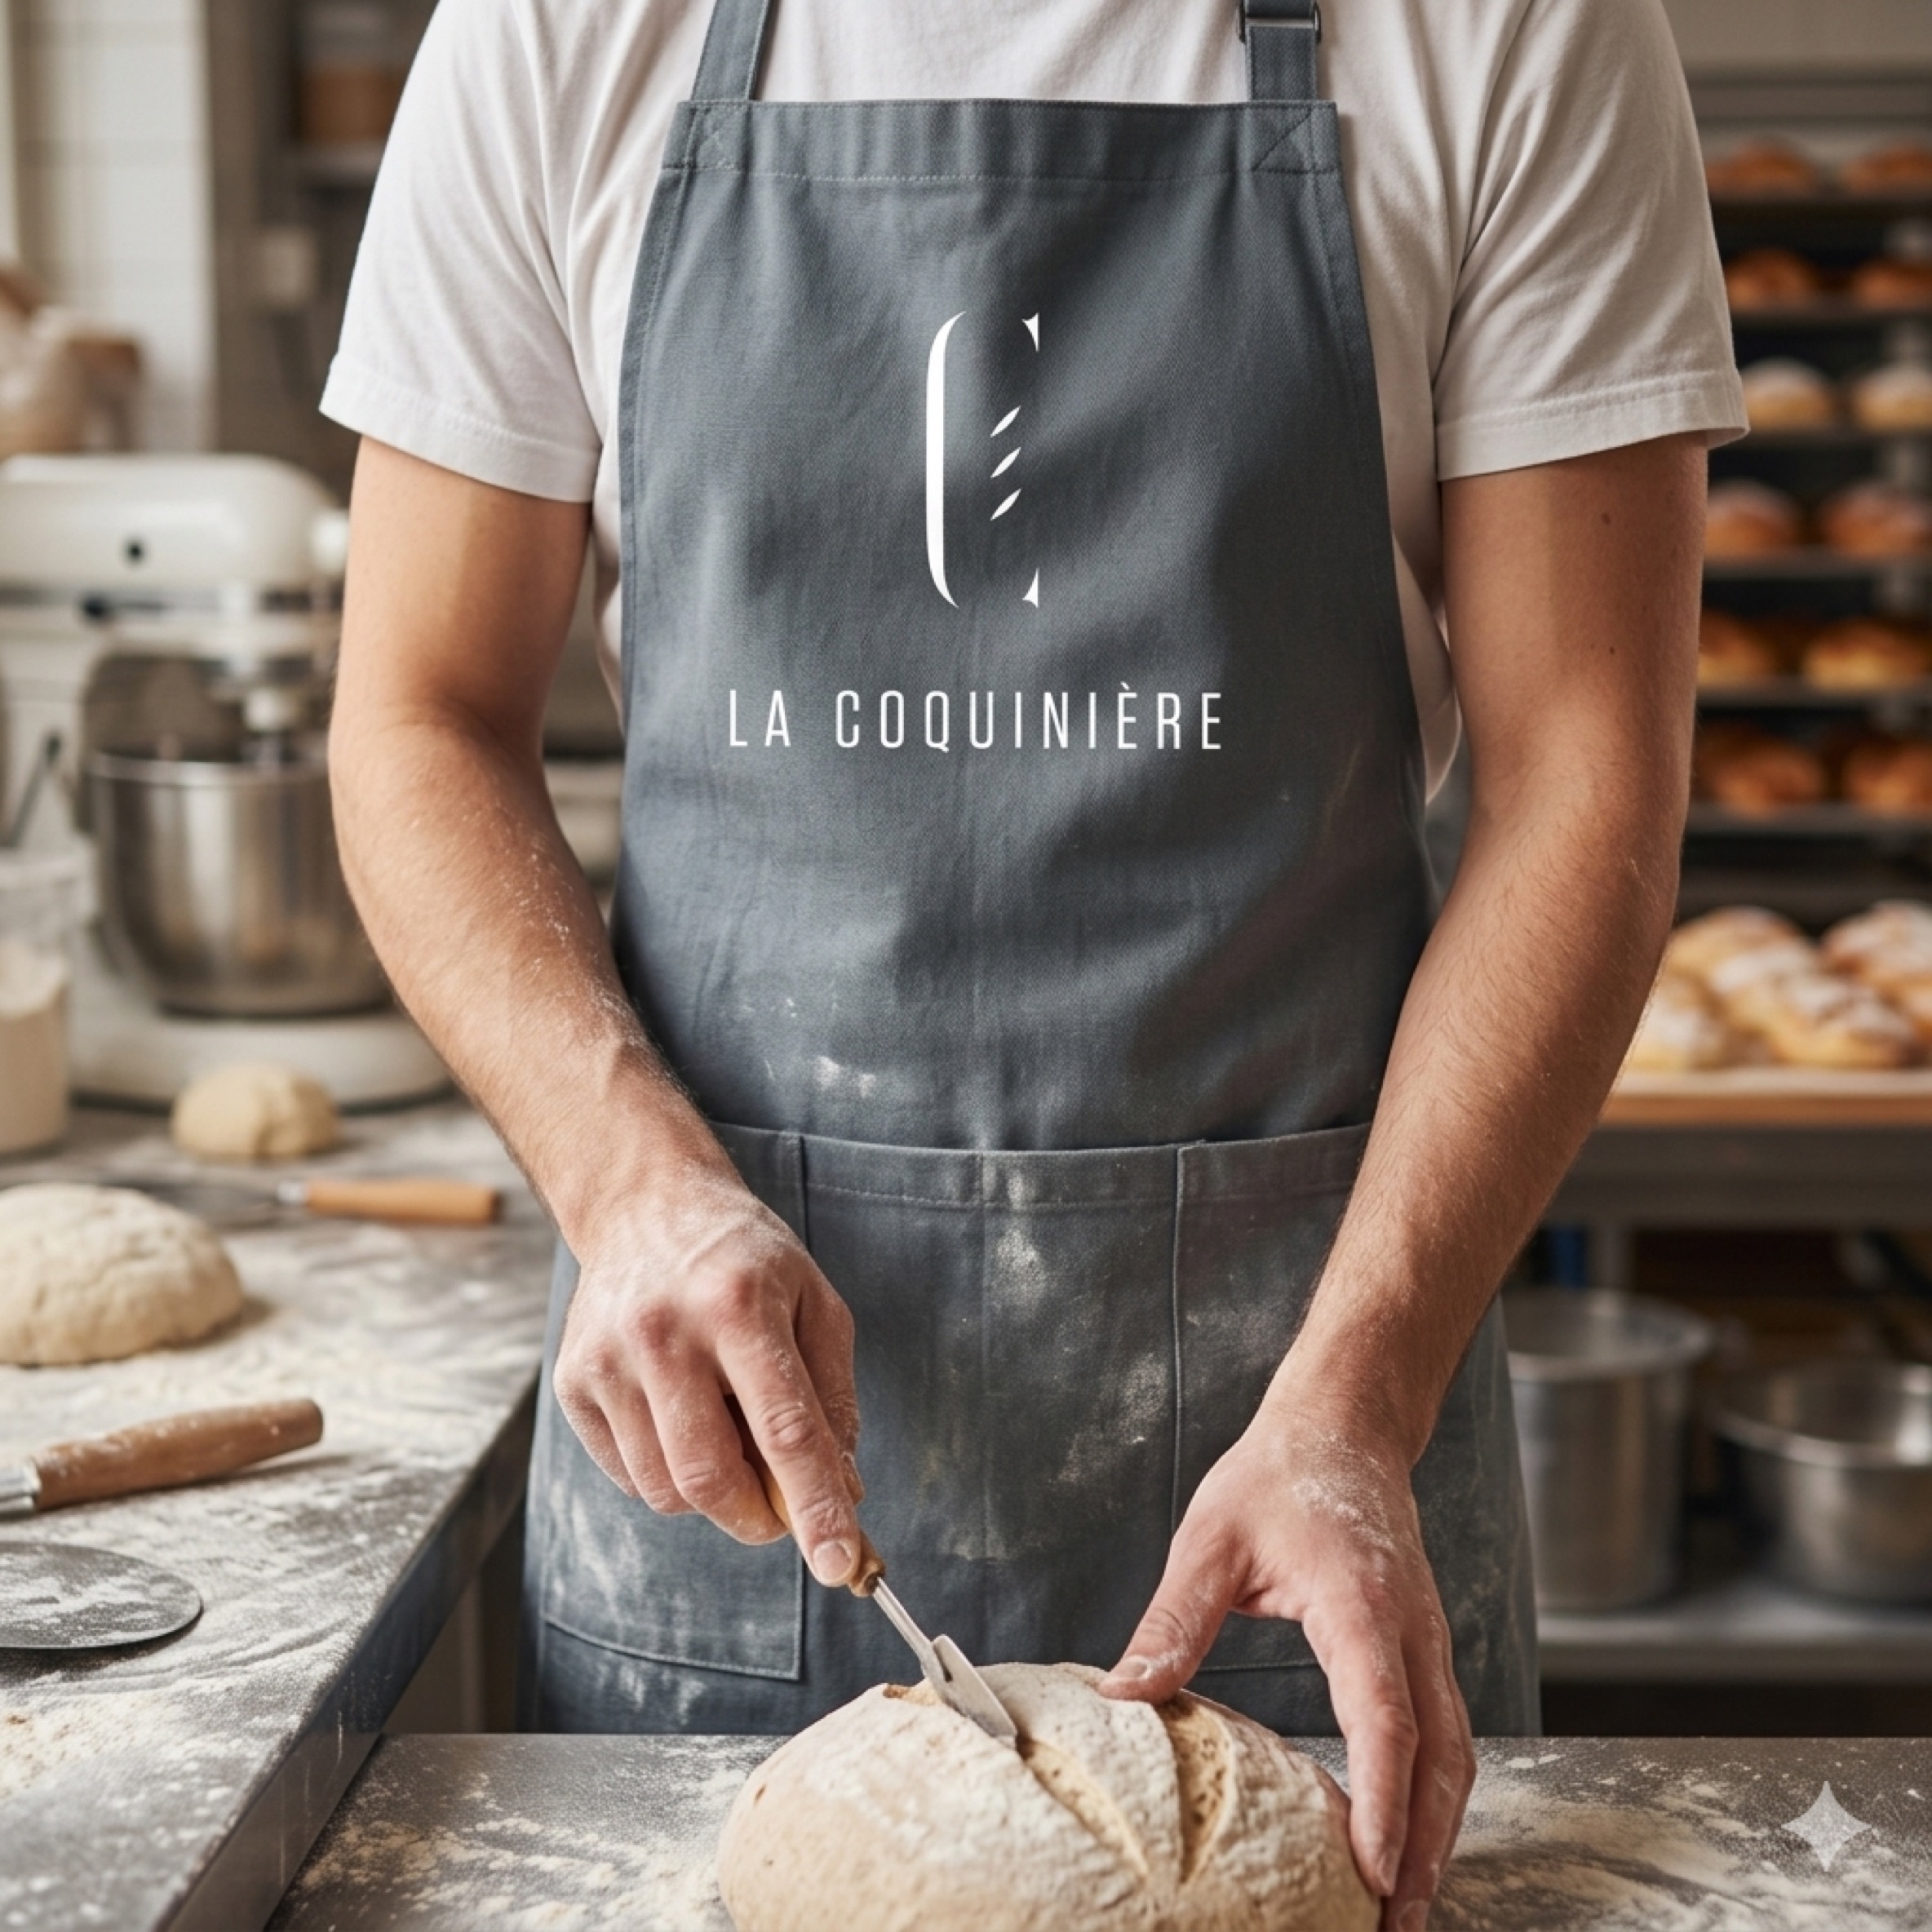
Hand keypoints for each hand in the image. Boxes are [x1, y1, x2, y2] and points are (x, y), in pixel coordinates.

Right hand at [553, 1159, 864, 1586]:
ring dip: (713, 1494)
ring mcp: (609, 1360)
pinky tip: (682, 1418)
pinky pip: (628, 1477)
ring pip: (666, 1489)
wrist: (645, 1206)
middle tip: (780, 1505)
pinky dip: (668, 1474)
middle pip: (712, 1476)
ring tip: (727, 1429)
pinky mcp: (572, 1383)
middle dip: (758, 1517)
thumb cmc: (745, 1259)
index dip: (816, 1506)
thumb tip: (843, 1490)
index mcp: (739, 1307)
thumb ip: (833, 1398)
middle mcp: (665, 1333)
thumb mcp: (815, 1303)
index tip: (841, 1564)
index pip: (785, 1429)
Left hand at [1099, 1389, 1473, 1931]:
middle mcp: (1411, 1630)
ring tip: (1404, 1904)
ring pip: (1455, 1751)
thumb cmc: (1276, 1475)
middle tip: (1392, 1923)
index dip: (1382, 1800)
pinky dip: (1434, 1792)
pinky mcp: (1425, 1646)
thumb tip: (1123, 1693)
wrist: (1343, 1426)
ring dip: (1436, 1830)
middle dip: (1423, 1846)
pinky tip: (1407, 1835)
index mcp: (1361, 1604)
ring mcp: (1428, 1639)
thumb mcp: (1210, 1539)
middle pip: (1440, 1756)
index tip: (1371, 1869)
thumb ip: (1173, 1620)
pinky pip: (1444, 1730)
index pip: (1384, 1718)